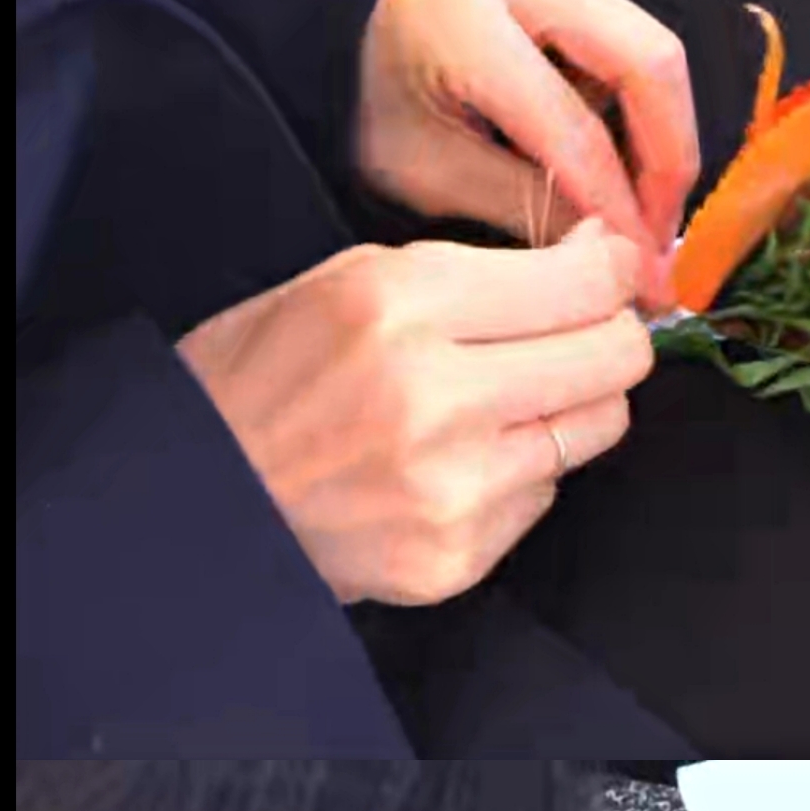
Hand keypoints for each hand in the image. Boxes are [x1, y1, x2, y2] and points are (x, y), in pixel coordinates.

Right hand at [176, 220, 652, 603]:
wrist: (194, 497)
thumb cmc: (264, 377)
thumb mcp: (349, 280)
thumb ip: (478, 268)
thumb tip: (594, 254)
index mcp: (402, 305)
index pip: (583, 283)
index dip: (611, 270)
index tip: (606, 267)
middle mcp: (435, 396)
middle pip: (615, 357)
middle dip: (610, 334)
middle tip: (577, 330)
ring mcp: (451, 486)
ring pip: (597, 427)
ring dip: (569, 403)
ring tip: (505, 397)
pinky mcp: (455, 555)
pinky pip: (544, 495)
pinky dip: (519, 471)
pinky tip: (457, 461)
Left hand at [357, 0, 698, 267]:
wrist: (334, 8)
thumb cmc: (375, 94)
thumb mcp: (425, 167)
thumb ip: (523, 204)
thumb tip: (618, 252)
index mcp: (457, 14)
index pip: (568, 122)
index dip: (617, 202)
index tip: (643, 267)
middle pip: (647, 62)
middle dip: (668, 161)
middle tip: (664, 232)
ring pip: (652, 50)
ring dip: (659, 136)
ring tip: (644, 205)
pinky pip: (632, 37)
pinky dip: (636, 107)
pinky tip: (620, 154)